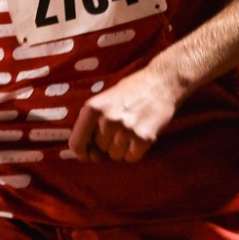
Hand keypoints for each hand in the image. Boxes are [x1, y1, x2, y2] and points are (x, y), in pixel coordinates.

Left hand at [68, 69, 183, 163]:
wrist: (162, 82)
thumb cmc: (131, 90)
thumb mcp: (104, 99)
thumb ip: (92, 123)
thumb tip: (87, 154)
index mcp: (93, 109)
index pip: (76, 144)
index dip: (81, 152)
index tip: (88, 154)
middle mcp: (107, 120)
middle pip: (99, 149)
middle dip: (108, 143)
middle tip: (121, 126)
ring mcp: (125, 130)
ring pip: (115, 155)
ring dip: (123, 148)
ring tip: (132, 129)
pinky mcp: (143, 138)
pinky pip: (131, 158)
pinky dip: (136, 151)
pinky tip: (141, 135)